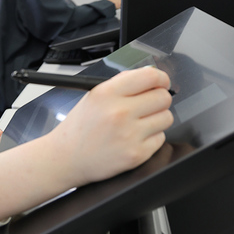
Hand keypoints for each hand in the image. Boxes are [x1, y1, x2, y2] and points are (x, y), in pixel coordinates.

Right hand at [48, 66, 172, 186]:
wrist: (66, 158)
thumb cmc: (80, 127)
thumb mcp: (94, 96)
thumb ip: (122, 83)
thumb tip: (151, 75)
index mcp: (107, 93)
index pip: (150, 77)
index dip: (161, 78)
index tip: (161, 82)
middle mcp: (119, 112)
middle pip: (163, 97)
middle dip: (159, 99)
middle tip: (149, 105)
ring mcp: (129, 135)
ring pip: (166, 118)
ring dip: (157, 119)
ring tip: (139, 123)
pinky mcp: (137, 154)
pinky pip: (161, 138)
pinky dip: (152, 138)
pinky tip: (135, 138)